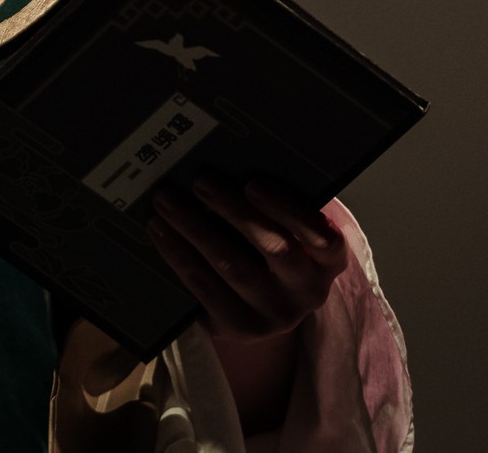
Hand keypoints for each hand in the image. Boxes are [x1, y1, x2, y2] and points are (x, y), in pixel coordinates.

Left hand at [147, 173, 347, 341]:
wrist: (262, 311)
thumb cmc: (271, 250)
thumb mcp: (287, 232)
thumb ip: (275, 206)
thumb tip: (231, 159)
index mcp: (327, 262)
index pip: (323, 237)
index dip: (288, 209)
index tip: (253, 183)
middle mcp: (307, 292)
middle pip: (274, 248)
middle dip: (233, 209)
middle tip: (200, 180)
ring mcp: (273, 314)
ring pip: (231, 266)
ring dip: (194, 227)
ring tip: (167, 200)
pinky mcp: (238, 327)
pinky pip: (203, 287)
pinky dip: (178, 254)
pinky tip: (160, 230)